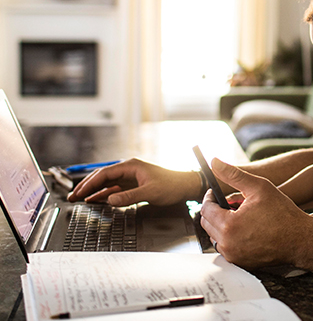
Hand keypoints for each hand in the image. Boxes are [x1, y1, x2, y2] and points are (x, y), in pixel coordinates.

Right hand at [67, 158, 199, 205]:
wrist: (185, 186)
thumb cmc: (172, 185)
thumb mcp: (151, 192)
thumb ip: (130, 196)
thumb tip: (110, 199)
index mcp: (131, 166)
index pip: (105, 173)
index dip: (90, 183)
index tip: (78, 192)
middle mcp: (129, 169)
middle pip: (103, 177)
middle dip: (87, 186)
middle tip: (73, 197)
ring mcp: (131, 177)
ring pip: (107, 183)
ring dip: (93, 191)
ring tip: (79, 199)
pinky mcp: (134, 185)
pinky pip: (114, 189)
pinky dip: (104, 194)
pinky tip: (95, 200)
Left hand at [200, 158, 312, 268]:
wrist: (300, 239)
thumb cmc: (282, 213)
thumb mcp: (259, 187)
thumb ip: (234, 175)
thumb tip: (215, 162)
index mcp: (228, 225)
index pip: (205, 209)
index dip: (209, 197)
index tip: (215, 192)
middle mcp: (227, 244)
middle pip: (207, 223)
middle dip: (216, 210)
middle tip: (233, 202)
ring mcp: (233, 255)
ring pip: (215, 235)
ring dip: (222, 223)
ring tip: (242, 214)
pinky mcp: (240, 262)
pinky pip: (226, 246)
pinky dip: (231, 236)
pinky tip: (247, 228)